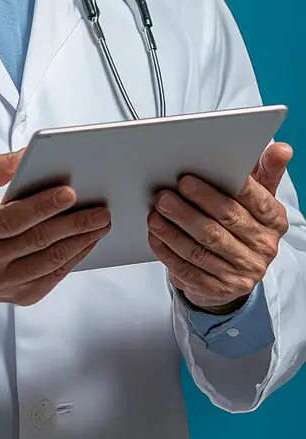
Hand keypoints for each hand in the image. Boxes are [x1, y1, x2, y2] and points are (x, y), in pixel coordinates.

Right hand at [0, 149, 110, 310]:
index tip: (70, 192)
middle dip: (73, 224)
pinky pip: (52, 278)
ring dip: (80, 242)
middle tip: (100, 210)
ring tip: (100, 224)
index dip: (43, 206)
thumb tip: (27, 155)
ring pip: (49, 262)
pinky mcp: (18, 296)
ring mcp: (2, 283)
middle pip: (37, 241)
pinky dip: (73, 259)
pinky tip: (86, 243)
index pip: (12, 219)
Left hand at [147, 141, 292, 312]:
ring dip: (175, 228)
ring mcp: (242, 272)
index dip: (226, 188)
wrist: (234, 273)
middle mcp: (263, 248)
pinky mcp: (220, 289)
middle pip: (224, 223)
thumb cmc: (242, 224)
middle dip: (192, 206)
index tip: (195, 177)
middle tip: (167, 192)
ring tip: (156, 211)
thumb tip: (282, 148)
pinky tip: (156, 235)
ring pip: (202, 247)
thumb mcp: (257, 198)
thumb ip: (266, 171)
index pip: (254, 201)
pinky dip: (168, 251)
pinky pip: (189, 269)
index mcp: (273, 222)